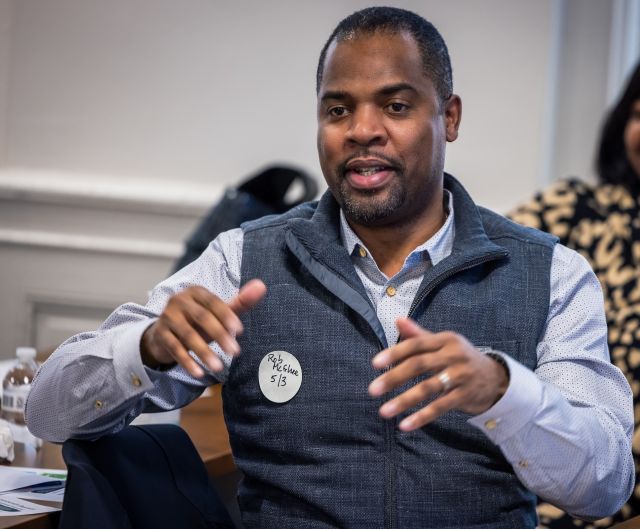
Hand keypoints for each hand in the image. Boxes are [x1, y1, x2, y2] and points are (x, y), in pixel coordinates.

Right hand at [141, 279, 266, 376]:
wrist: (164, 333)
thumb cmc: (198, 321)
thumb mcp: (218, 312)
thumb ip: (240, 301)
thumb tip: (261, 286)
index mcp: (196, 291)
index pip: (213, 302)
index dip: (227, 315)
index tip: (240, 331)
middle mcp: (179, 300)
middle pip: (202, 317)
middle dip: (219, 335)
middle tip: (235, 352)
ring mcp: (167, 316)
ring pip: (188, 335)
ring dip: (204, 352)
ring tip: (218, 367)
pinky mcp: (160, 334)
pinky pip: (175, 348)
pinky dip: (187, 362)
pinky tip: (199, 373)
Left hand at [368, 318, 508, 430]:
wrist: (496, 378)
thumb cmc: (460, 358)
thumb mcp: (444, 343)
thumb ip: (419, 335)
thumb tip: (397, 319)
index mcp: (445, 339)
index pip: (416, 344)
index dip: (395, 353)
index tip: (375, 364)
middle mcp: (454, 355)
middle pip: (419, 365)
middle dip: (394, 377)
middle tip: (373, 389)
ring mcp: (461, 376)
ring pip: (428, 388)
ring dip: (404, 401)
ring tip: (384, 411)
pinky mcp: (466, 395)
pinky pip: (441, 407)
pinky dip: (422, 417)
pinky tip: (405, 425)